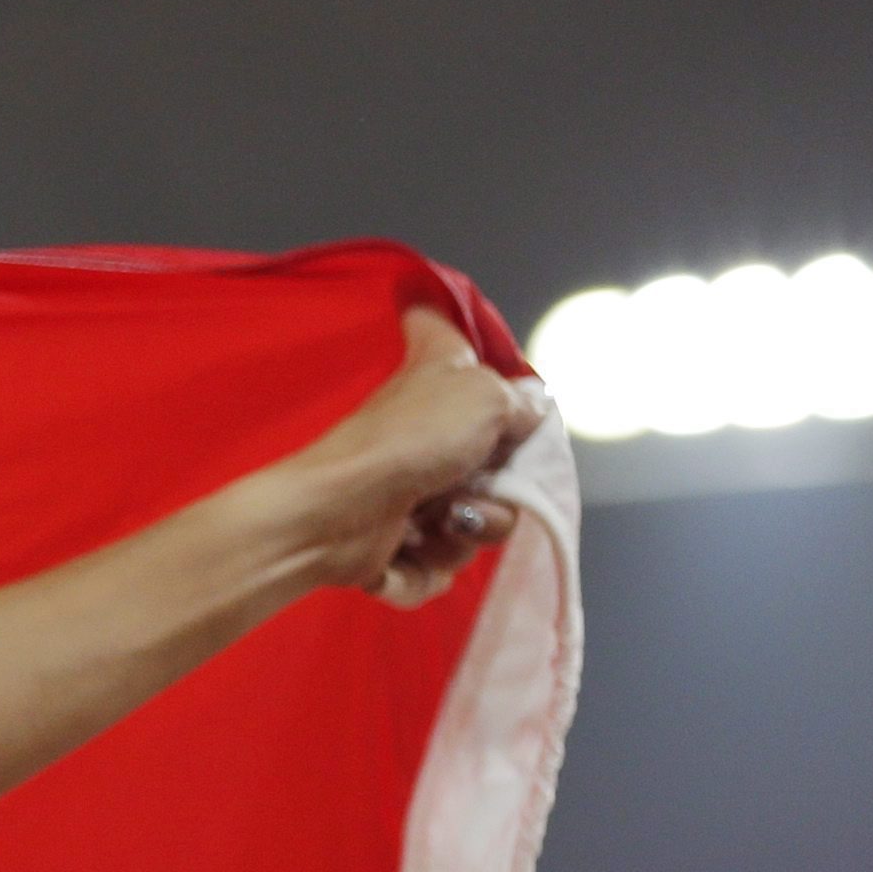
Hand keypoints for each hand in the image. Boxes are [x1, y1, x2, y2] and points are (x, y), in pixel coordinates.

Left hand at [283, 304, 546, 608]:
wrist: (338, 514)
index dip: (437, 316)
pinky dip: (422, 567)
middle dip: (499, 483)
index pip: (436, 325)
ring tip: (437, 520)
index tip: (424, 304)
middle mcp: (421, 429)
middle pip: (494, 456)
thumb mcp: (484, 398)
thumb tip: (534, 405)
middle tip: (477, 478)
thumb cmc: (411, 441)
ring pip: (473, 525)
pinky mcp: (393, 547)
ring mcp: (408, 491)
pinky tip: (403, 551)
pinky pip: (435, 566)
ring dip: (463, 531)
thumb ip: (520, 401)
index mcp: (436, 375)